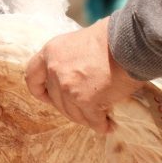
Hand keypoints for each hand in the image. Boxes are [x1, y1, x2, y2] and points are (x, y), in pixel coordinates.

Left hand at [25, 18, 143, 133]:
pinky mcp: (86, 101)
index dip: (40, 90)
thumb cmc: (111, 37)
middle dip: (70, 108)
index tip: (48, 97)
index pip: (32, 77)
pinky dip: (101, 125)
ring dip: (86, 118)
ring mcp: (69, 88)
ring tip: (100, 119)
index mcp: (51, 53)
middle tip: (85, 109)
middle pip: (56, 101)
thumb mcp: (79, 41)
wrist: (129, 42)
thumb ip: (70, 59)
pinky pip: (92, 120)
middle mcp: (55, 71)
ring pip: (73, 114)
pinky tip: (108, 125)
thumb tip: (76, 74)